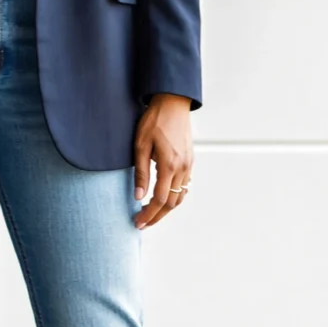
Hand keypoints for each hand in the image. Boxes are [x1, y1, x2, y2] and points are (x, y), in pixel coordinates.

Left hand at [133, 93, 192, 228]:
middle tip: (142, 223)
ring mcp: (189, 165)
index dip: (148, 214)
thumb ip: (141, 172)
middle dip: (156, 216)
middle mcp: (183, 168)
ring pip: (180, 196)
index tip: (137, 222)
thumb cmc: (154, 121)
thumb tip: (138, 196)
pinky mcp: (190, 161)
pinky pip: (184, 186)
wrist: (173, 102)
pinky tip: (162, 198)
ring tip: (150, 214)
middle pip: (171, 203)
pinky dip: (174, 197)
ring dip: (166, 209)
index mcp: (169, 165)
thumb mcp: (140, 145)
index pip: (159, 199)